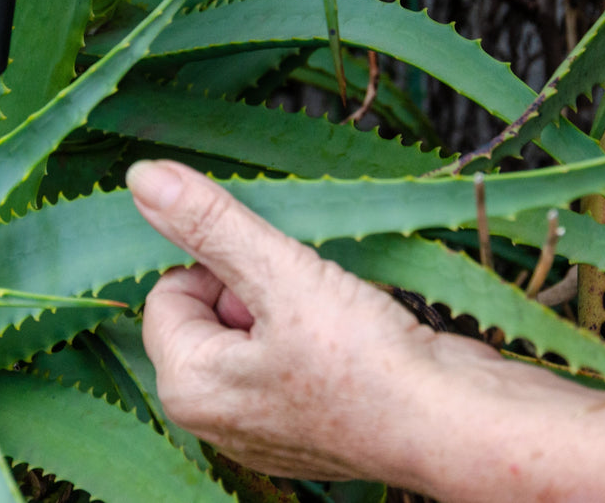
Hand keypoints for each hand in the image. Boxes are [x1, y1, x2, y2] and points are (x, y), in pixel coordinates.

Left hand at [127, 159, 468, 482]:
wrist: (460, 425)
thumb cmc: (369, 363)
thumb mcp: (280, 273)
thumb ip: (210, 224)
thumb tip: (144, 178)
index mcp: (190, 389)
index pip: (168, 293)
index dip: (218, 265)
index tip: (272, 270)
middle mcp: (218, 418)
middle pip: (209, 312)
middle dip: (253, 287)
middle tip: (305, 292)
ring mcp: (267, 426)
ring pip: (255, 331)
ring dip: (289, 305)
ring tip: (334, 314)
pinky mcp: (312, 424)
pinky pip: (292, 358)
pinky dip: (317, 337)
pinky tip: (355, 340)